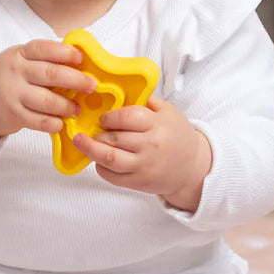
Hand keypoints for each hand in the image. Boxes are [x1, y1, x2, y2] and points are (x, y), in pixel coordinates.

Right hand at [0, 40, 95, 153]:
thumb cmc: (9, 77)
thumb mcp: (20, 60)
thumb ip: (43, 59)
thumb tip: (80, 62)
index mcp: (20, 53)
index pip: (45, 49)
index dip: (66, 53)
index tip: (81, 59)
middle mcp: (15, 72)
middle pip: (51, 75)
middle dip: (76, 80)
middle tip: (91, 86)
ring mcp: (13, 94)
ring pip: (47, 101)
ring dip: (67, 106)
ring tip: (77, 108)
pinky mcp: (13, 115)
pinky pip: (39, 121)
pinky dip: (54, 123)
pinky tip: (61, 122)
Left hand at [72, 96, 212, 210]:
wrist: (192, 168)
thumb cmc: (177, 137)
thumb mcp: (169, 112)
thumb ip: (146, 101)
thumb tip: (120, 91)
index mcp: (158, 124)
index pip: (127, 117)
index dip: (110, 117)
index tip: (103, 118)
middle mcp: (150, 145)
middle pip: (114, 138)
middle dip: (97, 133)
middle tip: (89, 130)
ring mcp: (143, 165)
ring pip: (109, 158)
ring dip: (90, 149)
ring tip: (81, 141)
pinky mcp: (138, 182)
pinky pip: (112, 176)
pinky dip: (100, 167)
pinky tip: (98, 159)